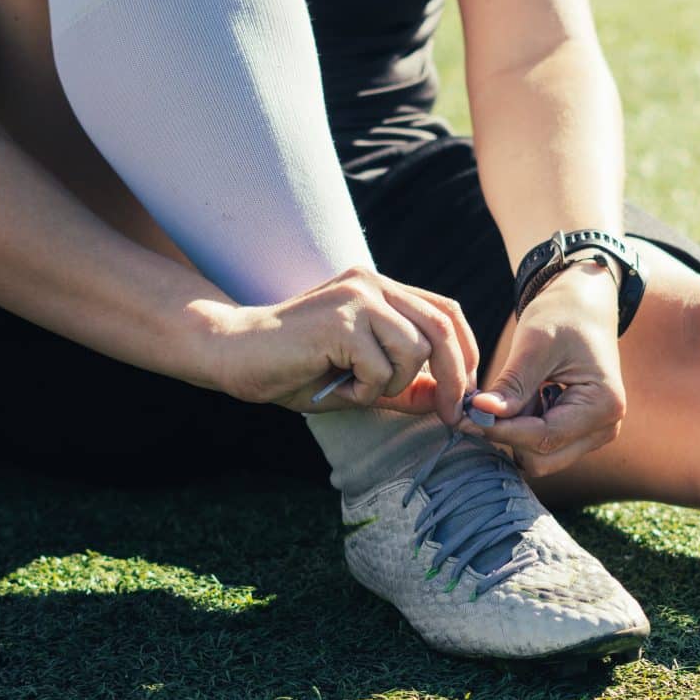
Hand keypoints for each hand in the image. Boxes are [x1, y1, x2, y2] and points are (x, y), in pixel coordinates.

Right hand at [206, 267, 478, 416]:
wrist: (232, 353)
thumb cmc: (292, 368)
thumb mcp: (359, 381)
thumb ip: (402, 386)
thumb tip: (445, 400)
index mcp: (380, 290)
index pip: (446, 312)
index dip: (466, 353)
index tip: (461, 395)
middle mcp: (373, 284)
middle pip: (443, 328)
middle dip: (454, 378)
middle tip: (449, 414)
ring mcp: (357, 298)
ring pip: (415, 350)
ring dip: (395, 384)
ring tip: (358, 388)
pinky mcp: (341, 320)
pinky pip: (381, 367)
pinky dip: (366, 389)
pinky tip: (336, 384)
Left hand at [466, 263, 624, 475]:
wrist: (582, 309)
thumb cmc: (563, 316)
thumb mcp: (535, 343)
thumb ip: (512, 384)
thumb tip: (480, 412)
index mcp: (604, 404)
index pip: (544, 437)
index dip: (502, 430)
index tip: (468, 414)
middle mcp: (605, 428)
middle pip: (542, 458)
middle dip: (508, 435)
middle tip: (481, 405)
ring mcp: (593, 435)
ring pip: (539, 458)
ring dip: (514, 434)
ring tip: (507, 396)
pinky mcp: (578, 435)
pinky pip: (541, 449)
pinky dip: (521, 431)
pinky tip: (519, 401)